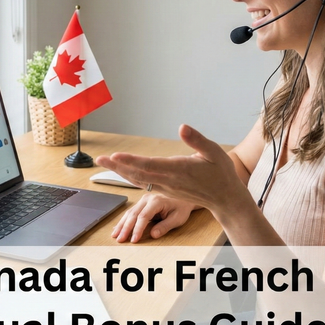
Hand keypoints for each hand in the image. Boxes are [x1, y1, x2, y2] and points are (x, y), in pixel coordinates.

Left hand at [95, 124, 254, 219]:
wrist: (225, 198)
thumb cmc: (221, 173)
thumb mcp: (214, 152)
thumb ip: (197, 140)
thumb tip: (182, 127)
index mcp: (179, 170)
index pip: (150, 165)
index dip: (131, 161)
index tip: (116, 155)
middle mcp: (169, 181)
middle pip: (138, 174)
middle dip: (117, 166)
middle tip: (99, 159)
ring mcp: (166, 188)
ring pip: (138, 180)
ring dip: (120, 171)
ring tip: (105, 162)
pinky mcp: (165, 192)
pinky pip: (143, 184)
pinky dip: (130, 177)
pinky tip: (120, 171)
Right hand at [112, 193, 195, 242]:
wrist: (184, 197)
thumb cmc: (181, 207)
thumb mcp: (177, 218)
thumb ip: (165, 226)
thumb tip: (153, 234)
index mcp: (156, 201)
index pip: (143, 216)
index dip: (137, 229)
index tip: (134, 240)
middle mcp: (147, 199)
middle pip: (133, 214)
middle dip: (125, 228)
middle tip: (120, 239)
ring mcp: (144, 200)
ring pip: (129, 213)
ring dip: (122, 224)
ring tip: (115, 235)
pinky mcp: (142, 203)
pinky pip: (131, 212)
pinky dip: (124, 220)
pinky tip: (118, 227)